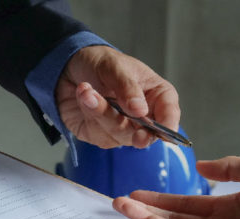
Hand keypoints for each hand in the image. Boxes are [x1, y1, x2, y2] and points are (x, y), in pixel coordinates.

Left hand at [57, 45, 179, 148]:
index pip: (169, 114)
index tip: (160, 130)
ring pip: (119, 134)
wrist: (70, 68)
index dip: (168, 125)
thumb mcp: (116, 67)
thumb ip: (128, 88)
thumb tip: (140, 110)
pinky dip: (89, 112)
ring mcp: (121, 128)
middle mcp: (142, 117)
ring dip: (101, 111)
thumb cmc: (101, 63)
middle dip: (135, 130)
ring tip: (87, 90)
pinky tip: (83, 94)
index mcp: (156, 95)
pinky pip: (97, 132)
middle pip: (146, 134)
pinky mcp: (100, 134)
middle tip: (129, 123)